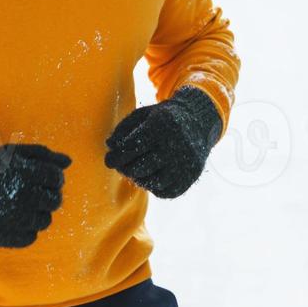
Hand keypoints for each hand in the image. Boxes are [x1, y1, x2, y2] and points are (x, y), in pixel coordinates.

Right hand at [0, 143, 69, 247]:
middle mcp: (24, 197)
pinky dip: (25, 229)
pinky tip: (11, 219)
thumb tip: (69, 162)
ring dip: (37, 213)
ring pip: (45, 221)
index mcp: (27, 174)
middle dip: (47, 196)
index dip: (52, 179)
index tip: (41, 180)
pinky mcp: (8, 238)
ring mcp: (16, 219)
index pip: (57, 179)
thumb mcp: (12, 154)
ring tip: (19, 206)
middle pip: (55, 201)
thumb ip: (43, 155)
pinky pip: (31, 237)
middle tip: (30, 193)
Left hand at [104, 87, 223, 198]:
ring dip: (139, 178)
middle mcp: (175, 146)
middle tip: (120, 166)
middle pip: (139, 168)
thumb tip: (109, 146)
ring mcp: (184, 164)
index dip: (115, 157)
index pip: (130, 149)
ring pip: (151, 183)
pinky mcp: (190, 177)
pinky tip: (152, 175)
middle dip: (124, 168)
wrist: (199, 122)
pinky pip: (165, 192)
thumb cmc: (164, 118)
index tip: (109, 160)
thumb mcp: (145, 114)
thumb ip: (124, 128)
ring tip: (136, 170)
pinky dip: (154, 187)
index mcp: (161, 127)